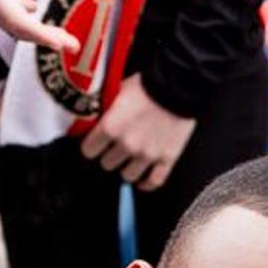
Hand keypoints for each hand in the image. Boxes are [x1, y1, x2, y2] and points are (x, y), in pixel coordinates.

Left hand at [81, 77, 195, 191]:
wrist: (179, 84)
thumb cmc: (149, 84)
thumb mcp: (118, 91)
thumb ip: (106, 110)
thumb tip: (95, 120)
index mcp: (111, 127)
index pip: (88, 151)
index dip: (91, 147)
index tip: (94, 145)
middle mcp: (127, 144)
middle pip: (107, 164)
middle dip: (110, 156)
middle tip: (115, 148)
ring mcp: (147, 154)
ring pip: (127, 176)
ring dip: (127, 168)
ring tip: (130, 160)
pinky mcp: (167, 159)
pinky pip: (154, 182)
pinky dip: (147, 183)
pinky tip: (143, 179)